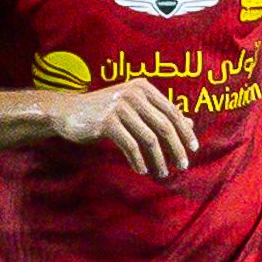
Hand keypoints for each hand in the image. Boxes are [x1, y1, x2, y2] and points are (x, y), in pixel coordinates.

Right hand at [50, 77, 198, 176]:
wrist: (68, 112)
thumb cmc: (104, 111)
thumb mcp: (134, 109)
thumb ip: (159, 113)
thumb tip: (189, 123)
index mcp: (143, 88)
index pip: (172, 111)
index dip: (185, 131)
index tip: (193, 149)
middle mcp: (133, 94)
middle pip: (164, 125)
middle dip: (176, 148)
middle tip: (183, 165)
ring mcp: (120, 107)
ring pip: (149, 139)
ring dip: (158, 159)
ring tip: (162, 173)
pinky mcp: (107, 122)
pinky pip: (130, 146)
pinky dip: (138, 160)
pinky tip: (141, 170)